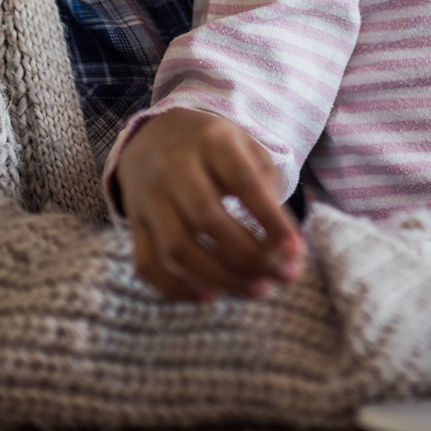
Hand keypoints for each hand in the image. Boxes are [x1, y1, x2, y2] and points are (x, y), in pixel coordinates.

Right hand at [114, 109, 304, 301]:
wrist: (153, 134)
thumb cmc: (214, 149)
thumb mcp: (245, 148)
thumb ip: (267, 189)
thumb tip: (287, 249)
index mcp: (211, 141)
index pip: (244, 183)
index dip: (271, 220)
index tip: (296, 250)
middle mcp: (174, 166)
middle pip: (208, 219)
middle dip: (250, 255)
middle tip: (283, 276)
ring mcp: (149, 196)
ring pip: (177, 247)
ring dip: (221, 277)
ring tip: (257, 289)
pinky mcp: (135, 222)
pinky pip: (147, 263)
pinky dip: (176, 287)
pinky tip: (210, 296)